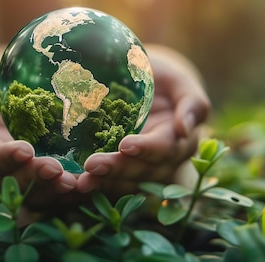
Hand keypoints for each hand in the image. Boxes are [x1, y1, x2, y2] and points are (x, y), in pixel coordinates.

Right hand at [0, 47, 78, 209]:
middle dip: (34, 177)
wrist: (13, 94)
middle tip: (55, 169)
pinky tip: (84, 188)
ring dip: (53, 190)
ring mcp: (21, 180)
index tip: (26, 150)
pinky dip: (68, 194)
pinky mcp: (42, 182)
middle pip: (15, 182)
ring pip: (35, 194)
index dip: (7, 158)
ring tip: (73, 183)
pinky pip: (54, 192)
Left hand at [76, 44, 210, 196]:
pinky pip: (110, 185)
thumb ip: (191, 101)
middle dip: (118, 169)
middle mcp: (164, 161)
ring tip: (80, 181)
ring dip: (104, 184)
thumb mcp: (180, 80)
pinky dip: (94, 187)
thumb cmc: (163, 78)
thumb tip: (186, 128)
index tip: (125, 145)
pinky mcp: (122, 174)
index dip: (147, 148)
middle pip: (144, 171)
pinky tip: (73, 187)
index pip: (166, 148)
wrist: (144, 85)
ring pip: (127, 183)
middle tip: (92, 165)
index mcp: (181, 139)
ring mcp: (143, 170)